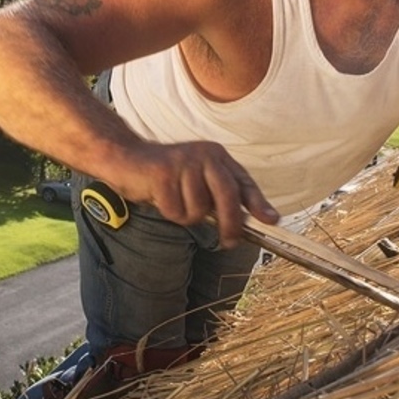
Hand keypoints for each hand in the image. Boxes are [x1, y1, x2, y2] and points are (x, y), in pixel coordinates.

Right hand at [108, 140, 280, 246]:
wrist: (126, 157)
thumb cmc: (165, 176)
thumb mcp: (197, 181)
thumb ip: (219, 196)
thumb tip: (246, 222)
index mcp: (216, 156)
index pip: (243, 182)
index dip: (258, 203)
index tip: (272, 221)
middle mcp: (204, 155)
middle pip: (228, 197)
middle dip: (231, 225)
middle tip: (228, 242)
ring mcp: (184, 163)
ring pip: (199, 210)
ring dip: (186, 215)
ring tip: (173, 201)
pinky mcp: (164, 173)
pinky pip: (176, 211)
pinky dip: (168, 213)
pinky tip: (159, 197)